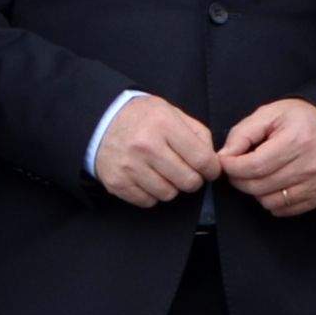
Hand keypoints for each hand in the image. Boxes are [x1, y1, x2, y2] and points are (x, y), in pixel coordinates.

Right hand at [93, 94, 220, 207]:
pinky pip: (148, 201)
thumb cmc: (143, 118)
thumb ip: (197, 133)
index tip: (210, 170)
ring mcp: (130, 166)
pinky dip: (152, 194)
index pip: (201, 159)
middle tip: (186, 171)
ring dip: (171, 187)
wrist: (102, 121)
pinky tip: (147, 178)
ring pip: (169, 194)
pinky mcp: (117, 182)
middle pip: (188, 181)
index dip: (211, 169)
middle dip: (193, 179)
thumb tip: (213, 160)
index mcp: (163, 124)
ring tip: (163, 172)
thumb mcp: (172, 112)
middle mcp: (146, 146)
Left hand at [216, 97, 315, 217]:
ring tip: (257, 175)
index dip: (232, 167)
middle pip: (259, 186)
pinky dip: (271, 200)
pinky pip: (283, 209)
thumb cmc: (299, 119)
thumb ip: (242, 133)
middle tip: (237, 169)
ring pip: (269, 201)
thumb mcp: (269, 114)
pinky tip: (272, 184)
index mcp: (296, 140)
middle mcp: (309, 165)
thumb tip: (224, 156)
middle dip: (239, 180)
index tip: (226, 161)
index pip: (254, 166)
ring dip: (255, 191)